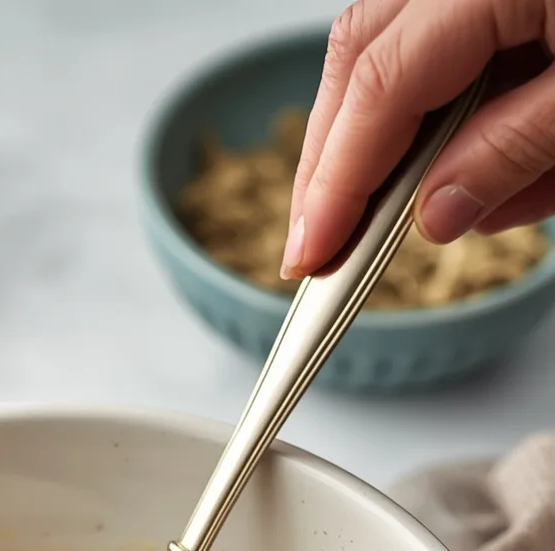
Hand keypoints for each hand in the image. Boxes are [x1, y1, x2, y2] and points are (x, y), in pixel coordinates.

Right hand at [282, 0, 554, 278]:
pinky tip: (486, 173)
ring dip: (397, 144)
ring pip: (393, 55)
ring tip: (421, 217)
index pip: (379, 85)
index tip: (310, 254)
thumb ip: (512, 150)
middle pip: (361, 59)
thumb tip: (432, 215)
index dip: (335, 179)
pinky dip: (455, 118)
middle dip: (334, 162)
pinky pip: (447, 50)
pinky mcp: (495, 2)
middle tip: (318, 243)